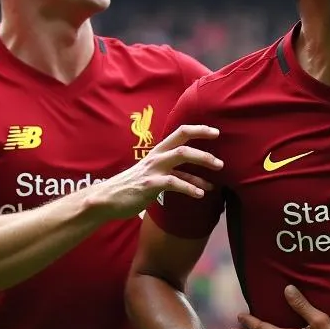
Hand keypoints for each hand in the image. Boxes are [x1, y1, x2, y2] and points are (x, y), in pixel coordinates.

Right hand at [94, 125, 221, 218]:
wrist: (107, 198)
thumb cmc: (135, 186)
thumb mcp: (155, 175)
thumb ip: (175, 172)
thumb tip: (200, 179)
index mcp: (158, 152)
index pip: (180, 133)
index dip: (199, 129)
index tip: (216, 131)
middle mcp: (157, 156)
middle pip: (183, 143)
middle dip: (204, 146)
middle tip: (221, 161)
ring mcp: (153, 169)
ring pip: (181, 156)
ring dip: (202, 161)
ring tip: (217, 173)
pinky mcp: (150, 184)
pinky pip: (174, 182)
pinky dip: (190, 187)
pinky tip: (200, 194)